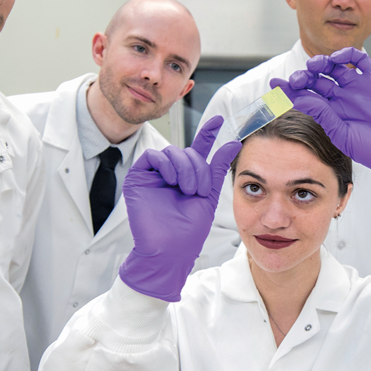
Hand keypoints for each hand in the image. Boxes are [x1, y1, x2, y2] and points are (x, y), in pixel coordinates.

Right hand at [118, 116, 241, 301]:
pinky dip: (165, 164)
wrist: (170, 251)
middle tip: (199, 189)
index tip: (219, 119)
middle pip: (186, 151)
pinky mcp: (138, 178)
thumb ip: (218, 168)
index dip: (208, 133)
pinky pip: (151, 156)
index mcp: (189, 178)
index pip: (198, 150)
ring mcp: (154, 176)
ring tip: (187, 189)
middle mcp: (171, 175)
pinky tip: (172, 180)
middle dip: (197, 167)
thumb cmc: (189, 231)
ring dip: (184, 167)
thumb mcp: (210, 195)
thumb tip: (232, 144)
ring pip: (171, 151)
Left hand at [270, 47, 370, 189]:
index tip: (274, 85)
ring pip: (334, 67)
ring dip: (322, 62)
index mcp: (331, 113)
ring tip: (315, 65)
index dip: (289, 91)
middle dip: (304, 76)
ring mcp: (357, 87)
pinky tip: (338, 57)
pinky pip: (359, 60)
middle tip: (298, 78)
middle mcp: (341, 98)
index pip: (305, 97)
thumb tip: (302, 99)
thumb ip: (324, 115)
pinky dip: (347, 54)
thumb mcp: (343, 135)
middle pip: (316, 80)